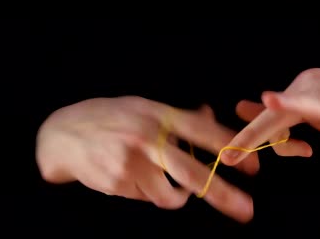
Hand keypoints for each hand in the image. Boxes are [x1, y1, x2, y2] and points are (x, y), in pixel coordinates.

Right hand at [36, 96, 258, 222]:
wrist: (64, 134)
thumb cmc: (111, 118)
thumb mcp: (145, 107)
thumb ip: (177, 116)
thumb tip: (210, 115)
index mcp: (158, 115)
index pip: (202, 131)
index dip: (230, 148)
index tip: (254, 166)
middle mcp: (147, 138)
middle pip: (192, 172)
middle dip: (222, 193)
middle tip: (246, 210)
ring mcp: (132, 163)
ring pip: (169, 194)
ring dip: (174, 195)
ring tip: (158, 179)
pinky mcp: (119, 183)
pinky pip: (146, 197)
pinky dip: (146, 192)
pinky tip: (129, 175)